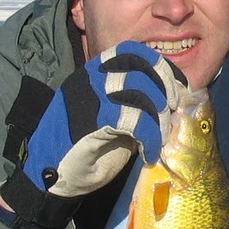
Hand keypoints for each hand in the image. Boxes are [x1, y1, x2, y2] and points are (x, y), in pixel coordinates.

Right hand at [0, 41, 187, 228]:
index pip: (132, 52)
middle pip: (139, 66)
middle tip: (170, 114)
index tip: (177, 89)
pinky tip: (148, 152)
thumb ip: (135, 104)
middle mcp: (89, 79)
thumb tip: (170, 100)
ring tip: (159, 138)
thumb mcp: (116, 118)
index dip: (160, 67)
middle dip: (163, 88)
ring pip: (137, 92)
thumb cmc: (87, 150)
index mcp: (94, 73)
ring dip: (158, 118)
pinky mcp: (89, 121)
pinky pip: (131, 120)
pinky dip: (148, 137)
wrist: (51, 177)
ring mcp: (87, 97)